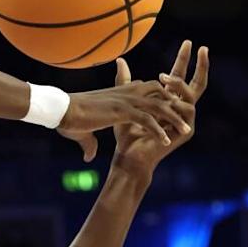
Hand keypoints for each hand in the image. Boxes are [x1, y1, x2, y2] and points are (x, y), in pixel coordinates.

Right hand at [58, 75, 190, 161]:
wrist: (61, 110)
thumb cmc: (69, 119)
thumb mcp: (83, 132)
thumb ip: (90, 143)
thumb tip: (89, 157)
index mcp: (122, 92)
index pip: (151, 90)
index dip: (163, 99)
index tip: (173, 112)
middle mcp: (128, 92)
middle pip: (161, 94)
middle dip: (175, 105)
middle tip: (186, 118)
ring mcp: (127, 100)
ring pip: (159, 106)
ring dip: (173, 119)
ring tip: (185, 131)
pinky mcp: (123, 111)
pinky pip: (147, 120)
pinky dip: (157, 131)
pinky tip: (164, 142)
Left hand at [110, 41, 207, 181]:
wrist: (129, 156)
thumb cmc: (126, 133)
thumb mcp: (128, 102)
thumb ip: (127, 81)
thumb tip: (120, 60)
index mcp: (169, 103)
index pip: (180, 78)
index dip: (184, 61)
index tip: (188, 42)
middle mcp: (180, 110)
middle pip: (197, 84)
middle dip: (200, 65)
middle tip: (201, 47)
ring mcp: (185, 121)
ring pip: (191, 95)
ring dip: (178, 84)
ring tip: (164, 78)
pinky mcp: (186, 131)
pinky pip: (187, 110)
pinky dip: (177, 101)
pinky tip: (167, 97)